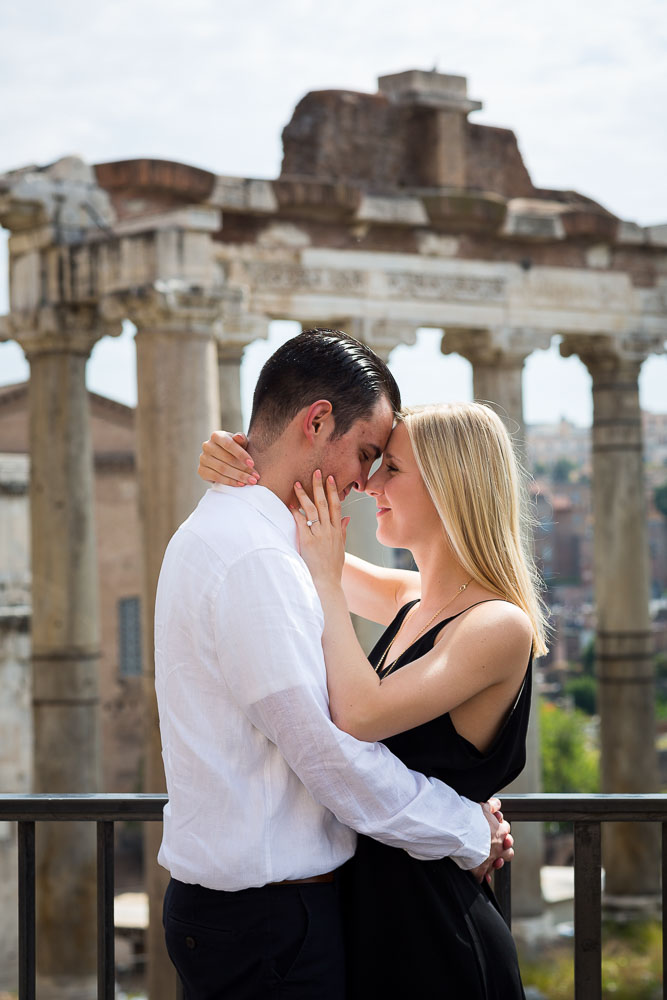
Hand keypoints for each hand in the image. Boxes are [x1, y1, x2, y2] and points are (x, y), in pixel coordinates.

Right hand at [197, 431, 258, 485]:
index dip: (241, 454)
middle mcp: (207, 445)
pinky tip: (240, 484)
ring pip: (222, 469)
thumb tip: (239, 437)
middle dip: (243, 469)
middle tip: (255, 477)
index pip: (228, 444)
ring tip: (251, 481)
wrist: (226, 460)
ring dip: (239, 477)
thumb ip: (241, 439)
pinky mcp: (201, 470)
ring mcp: (203, 458)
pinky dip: (230, 482)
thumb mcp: (241, 443)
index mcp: (216, 436)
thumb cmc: (236, 449)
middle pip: (227, 459)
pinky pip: (216, 477)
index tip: (252, 464)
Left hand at [292, 472, 349, 588]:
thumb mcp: (341, 548)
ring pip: (312, 510)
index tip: (330, 478)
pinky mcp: (308, 541)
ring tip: (297, 484)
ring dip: (304, 495)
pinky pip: (301, 523)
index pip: (336, 506)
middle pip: (325, 503)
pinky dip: (296, 513)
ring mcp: (319, 535)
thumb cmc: (333, 568)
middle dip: (320, 486)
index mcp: (337, 531)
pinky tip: (290, 504)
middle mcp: (329, 530)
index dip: (333, 491)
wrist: (327, 583)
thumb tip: (347, 518)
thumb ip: (343, 532)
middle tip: (316, 472)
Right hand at [470, 797, 513, 883]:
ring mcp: (490, 860)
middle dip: (504, 848)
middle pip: (508, 851)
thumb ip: (492, 806)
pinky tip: (481, 875)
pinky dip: (483, 876)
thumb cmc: (470, 819)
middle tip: (496, 846)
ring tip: (491, 860)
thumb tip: (497, 804)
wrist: (460, 833)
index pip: (506, 830)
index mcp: (500, 832)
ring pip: (499, 864)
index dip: (500, 828)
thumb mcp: (482, 807)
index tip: (494, 827)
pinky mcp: (480, 870)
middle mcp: (498, 847)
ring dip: (496, 862)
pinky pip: (483, 877)